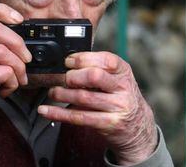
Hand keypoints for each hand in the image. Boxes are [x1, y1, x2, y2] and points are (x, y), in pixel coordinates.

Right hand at [0, 1, 31, 127]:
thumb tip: (21, 36)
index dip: (0, 10)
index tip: (18, 19)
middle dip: (18, 43)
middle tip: (26, 58)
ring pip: (3, 51)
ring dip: (19, 68)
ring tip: (17, 80)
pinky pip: (5, 71)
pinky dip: (12, 82)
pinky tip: (6, 90)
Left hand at [38, 52, 156, 164]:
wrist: (138, 126)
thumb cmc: (122, 97)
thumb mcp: (118, 78)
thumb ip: (99, 68)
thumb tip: (70, 61)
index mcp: (123, 71)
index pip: (105, 59)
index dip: (83, 59)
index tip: (68, 61)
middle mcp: (122, 88)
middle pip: (94, 76)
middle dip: (73, 76)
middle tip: (63, 78)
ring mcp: (117, 107)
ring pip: (83, 97)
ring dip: (62, 94)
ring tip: (53, 92)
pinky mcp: (107, 124)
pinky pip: (79, 117)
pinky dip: (58, 113)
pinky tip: (47, 110)